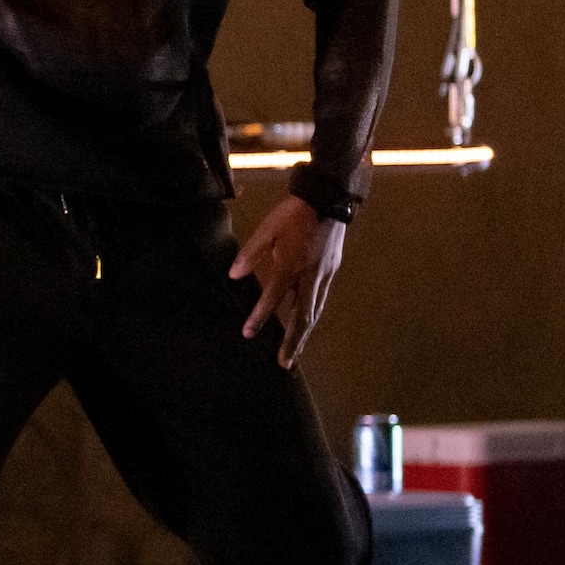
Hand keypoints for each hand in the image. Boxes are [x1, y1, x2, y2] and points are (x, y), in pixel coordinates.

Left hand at [230, 192, 350, 365]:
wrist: (326, 200)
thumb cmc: (292, 215)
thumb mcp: (266, 230)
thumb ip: (249, 254)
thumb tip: (232, 275)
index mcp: (290, 265)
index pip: (272, 298)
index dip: (259, 317)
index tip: (248, 334)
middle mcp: (310, 276)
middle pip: (302, 317)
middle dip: (293, 342)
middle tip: (284, 364)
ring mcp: (324, 275)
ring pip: (314, 312)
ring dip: (304, 335)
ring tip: (294, 352)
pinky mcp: (331, 271)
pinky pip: (320, 300)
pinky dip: (311, 317)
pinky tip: (305, 325)